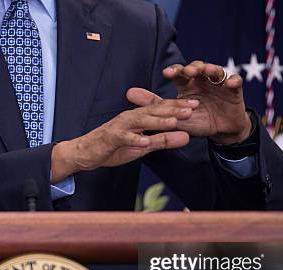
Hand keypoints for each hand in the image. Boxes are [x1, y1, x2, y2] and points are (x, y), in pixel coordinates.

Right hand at [51, 100, 195, 182]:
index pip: (161, 110)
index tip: (196, 104)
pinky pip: (123, 138)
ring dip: (157, 121)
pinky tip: (145, 142)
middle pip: (154, 111)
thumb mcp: (143, 146)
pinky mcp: (110, 137)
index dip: (178, 107)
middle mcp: (130, 117)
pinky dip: (134, 139)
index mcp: (138, 117)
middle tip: (192, 108)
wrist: (85, 152)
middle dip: (173, 109)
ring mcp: (120, 126)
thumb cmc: (113, 147)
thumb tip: (187, 137)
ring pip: (141, 121)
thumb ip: (163, 140)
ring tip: (174, 122)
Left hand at [130, 61, 250, 144]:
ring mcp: (219, 83)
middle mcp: (202, 80)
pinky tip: (229, 82)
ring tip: (206, 71)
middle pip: (197, 68)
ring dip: (211, 69)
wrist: (219, 131)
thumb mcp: (174, 115)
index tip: (166, 73)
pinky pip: (235, 82)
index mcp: (187, 84)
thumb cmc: (196, 121)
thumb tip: (129, 93)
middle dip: (192, 68)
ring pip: (215, 71)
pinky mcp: (234, 90)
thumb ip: (153, 104)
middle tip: (187, 71)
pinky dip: (233, 80)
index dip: (174, 71)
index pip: (179, 73)